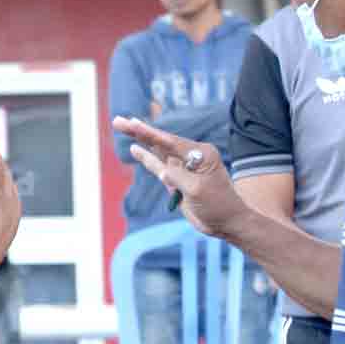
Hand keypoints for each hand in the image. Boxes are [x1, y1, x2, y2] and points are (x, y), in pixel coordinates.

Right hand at [112, 117, 248, 239]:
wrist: (226, 223)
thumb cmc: (218, 204)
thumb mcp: (197, 189)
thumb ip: (177, 176)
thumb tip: (160, 168)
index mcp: (201, 153)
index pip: (169, 141)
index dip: (148, 133)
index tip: (132, 123)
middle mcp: (191, 156)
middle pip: (160, 141)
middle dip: (139, 131)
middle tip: (118, 121)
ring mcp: (183, 167)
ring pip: (157, 151)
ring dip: (140, 140)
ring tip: (122, 126)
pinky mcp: (177, 179)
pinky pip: (158, 165)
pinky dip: (146, 157)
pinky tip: (135, 149)